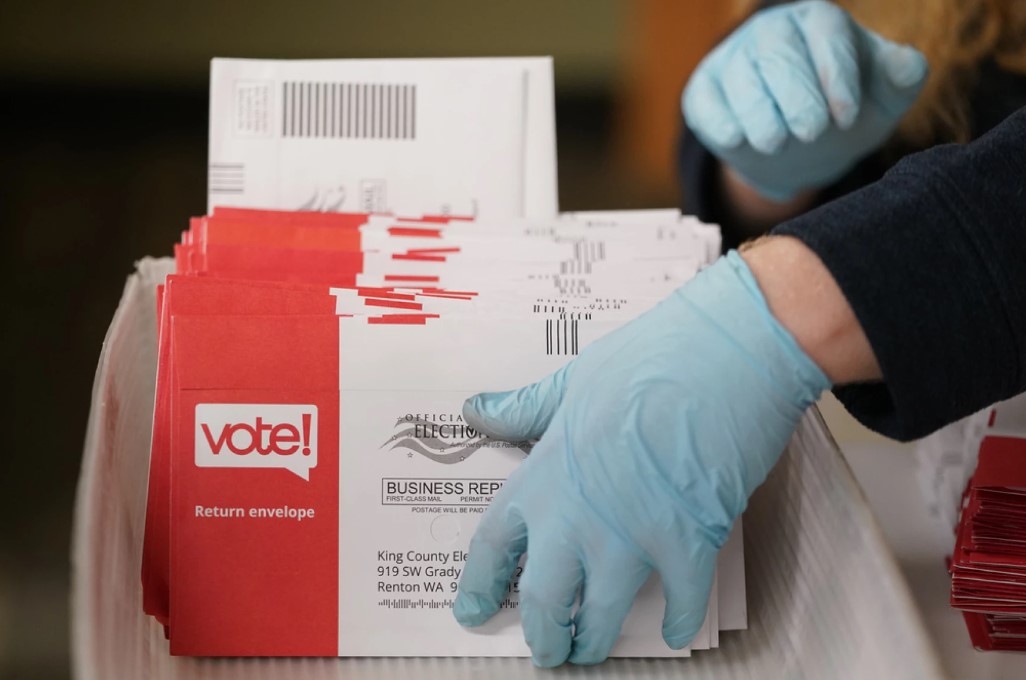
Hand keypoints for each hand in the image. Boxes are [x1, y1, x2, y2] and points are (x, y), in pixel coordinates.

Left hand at [452, 252, 829, 665]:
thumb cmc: (649, 358)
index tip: (474, 608)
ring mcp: (633, 533)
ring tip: (591, 652)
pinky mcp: (689, 541)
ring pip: (603, 613)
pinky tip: (675, 631)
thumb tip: (479, 410)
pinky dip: (678, 620)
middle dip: (543, 632)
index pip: (497, 541)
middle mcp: (579, 515)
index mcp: (547, 473)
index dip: (483, 581)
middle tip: (545, 649)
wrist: (724, 353)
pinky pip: (679, 600)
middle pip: (546, 595)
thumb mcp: (573, 380)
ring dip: (595, 641)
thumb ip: (527, 408)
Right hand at [682, 0, 927, 200]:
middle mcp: (771, 32)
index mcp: (818, 21)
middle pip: (776, 47)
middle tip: (811, 131)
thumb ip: (902, 78)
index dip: (835, 71)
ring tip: (775, 143)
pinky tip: (736, 139)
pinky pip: (705, 99)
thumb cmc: (844, 113)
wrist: (797, 148)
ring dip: (757, 109)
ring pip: (739, 74)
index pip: (824, 29)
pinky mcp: (705, 92)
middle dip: (795, 91)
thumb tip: (908, 65)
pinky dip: (718, 118)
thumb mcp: (882, 99)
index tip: (847, 117)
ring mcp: (733, 60)